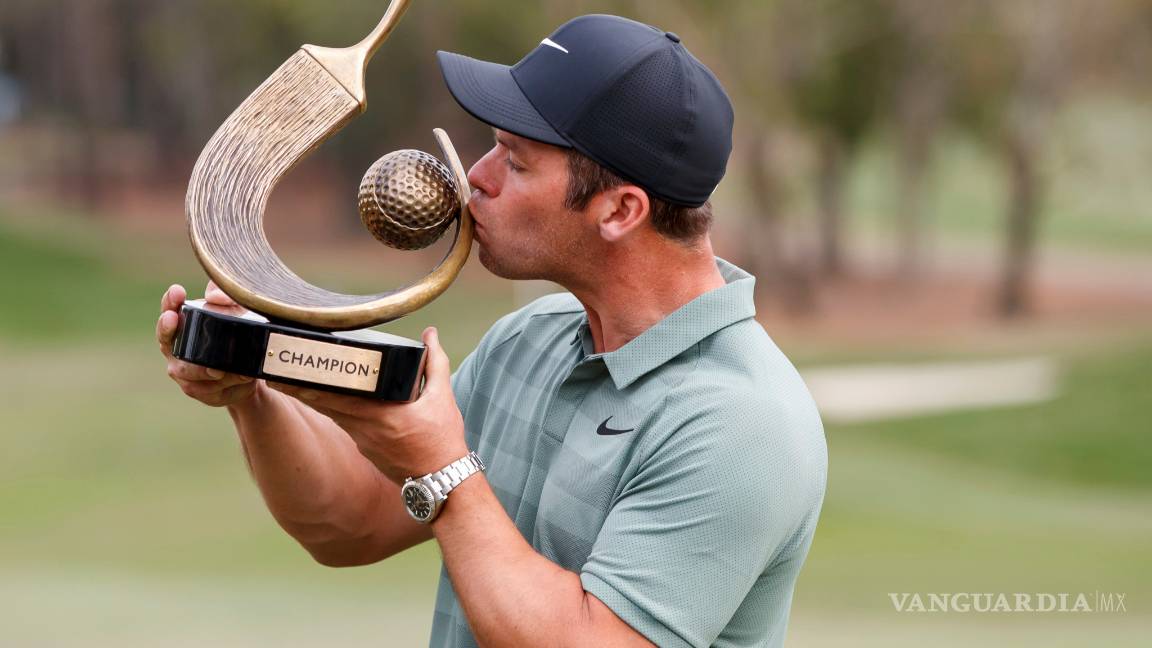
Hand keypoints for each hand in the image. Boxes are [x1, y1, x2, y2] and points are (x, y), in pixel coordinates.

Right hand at [157, 281, 259, 407]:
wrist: (250, 371)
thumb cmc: (237, 335)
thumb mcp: (238, 312)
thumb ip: (226, 299)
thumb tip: (214, 296)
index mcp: (181, 328)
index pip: (169, 312)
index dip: (169, 303)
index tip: (177, 292)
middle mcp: (176, 351)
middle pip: (167, 342)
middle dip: (170, 330)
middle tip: (174, 319)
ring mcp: (185, 373)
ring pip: (190, 371)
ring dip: (207, 368)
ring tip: (222, 368)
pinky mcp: (200, 392)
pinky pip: (209, 389)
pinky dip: (227, 382)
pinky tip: (240, 377)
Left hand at [267, 327, 467, 483]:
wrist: (441, 479)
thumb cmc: (441, 440)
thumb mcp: (442, 397)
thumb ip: (435, 362)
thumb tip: (430, 334)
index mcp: (380, 414)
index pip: (335, 395)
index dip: (309, 383)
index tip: (290, 369)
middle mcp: (364, 428)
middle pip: (323, 404)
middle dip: (298, 388)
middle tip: (275, 372)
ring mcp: (362, 440)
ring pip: (330, 414)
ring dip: (310, 398)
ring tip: (288, 382)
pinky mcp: (364, 447)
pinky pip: (342, 423)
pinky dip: (329, 409)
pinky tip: (321, 400)